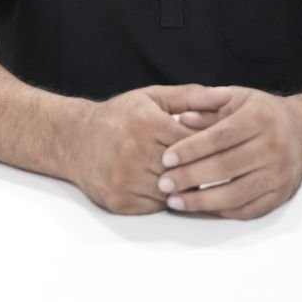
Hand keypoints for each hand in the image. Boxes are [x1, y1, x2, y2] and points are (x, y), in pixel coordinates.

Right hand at [71, 84, 231, 214]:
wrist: (76, 140)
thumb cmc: (120, 116)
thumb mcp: (153, 97)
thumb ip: (191, 97)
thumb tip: (226, 96)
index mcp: (146, 123)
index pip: (193, 140)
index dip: (211, 144)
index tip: (224, 145)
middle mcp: (134, 152)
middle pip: (184, 168)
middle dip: (201, 167)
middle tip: (217, 166)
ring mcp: (126, 179)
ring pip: (173, 191)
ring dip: (185, 186)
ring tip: (193, 176)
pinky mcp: (120, 201)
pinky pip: (156, 206)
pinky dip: (167, 199)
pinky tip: (169, 187)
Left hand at [156, 88, 301, 219]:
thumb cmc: (262, 112)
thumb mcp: (238, 98)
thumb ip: (208, 106)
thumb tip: (181, 118)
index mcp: (259, 118)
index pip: (219, 137)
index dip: (190, 149)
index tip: (166, 159)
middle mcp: (272, 146)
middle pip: (225, 167)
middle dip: (190, 177)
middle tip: (163, 183)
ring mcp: (278, 174)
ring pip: (235, 193)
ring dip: (201, 201)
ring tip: (175, 201)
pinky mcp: (280, 195)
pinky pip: (247, 209)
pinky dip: (221, 211)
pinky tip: (200, 208)